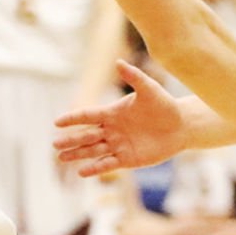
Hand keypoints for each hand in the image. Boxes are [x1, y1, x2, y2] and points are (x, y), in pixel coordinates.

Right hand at [55, 60, 185, 173]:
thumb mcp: (149, 89)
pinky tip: (82, 172)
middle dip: (71, 140)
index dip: (73, 118)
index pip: (88, 116)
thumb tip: (118, 62)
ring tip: (61, 158)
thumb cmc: (164, 105)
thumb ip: (133, 77)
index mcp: (113, 112)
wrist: (181, 125)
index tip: (57, 122)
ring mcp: (118, 145)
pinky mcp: (127, 159)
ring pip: (93, 150)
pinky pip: (108, 163)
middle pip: (87, 135)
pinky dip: (95, 168)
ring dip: (78, 154)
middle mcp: (112, 130)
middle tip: (55, 144)